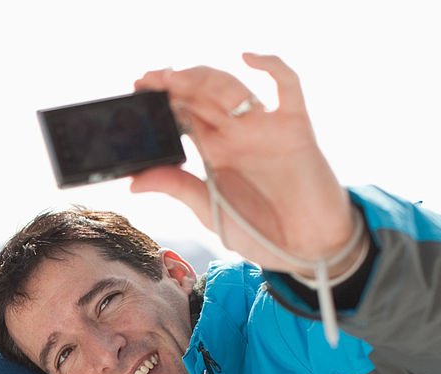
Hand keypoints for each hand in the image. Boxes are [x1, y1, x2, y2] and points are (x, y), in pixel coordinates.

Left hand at [131, 53, 358, 278]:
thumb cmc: (260, 233)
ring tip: (177, 77)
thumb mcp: (210, 213)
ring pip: (232, 87)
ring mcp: (264, 127)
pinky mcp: (295, 126)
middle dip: (173, 84)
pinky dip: (271, 65)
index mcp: (212, 152)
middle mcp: (235, 134)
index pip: (181, 115)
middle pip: (201, 95)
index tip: (136, 90)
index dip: (159, 101)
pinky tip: (248, 57)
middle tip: (148, 79)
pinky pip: (287, 85)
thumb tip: (132, 182)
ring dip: (203, 78)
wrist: (307, 249)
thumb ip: (177, 189)